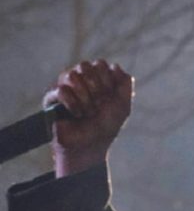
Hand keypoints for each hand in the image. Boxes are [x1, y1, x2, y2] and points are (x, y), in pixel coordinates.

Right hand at [43, 60, 133, 176]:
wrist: (90, 145)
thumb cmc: (106, 127)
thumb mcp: (123, 106)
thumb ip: (125, 85)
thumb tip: (116, 66)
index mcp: (97, 79)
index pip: (100, 64)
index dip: (107, 82)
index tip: (110, 99)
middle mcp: (80, 80)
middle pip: (85, 66)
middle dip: (97, 89)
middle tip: (99, 105)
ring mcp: (65, 87)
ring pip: (72, 75)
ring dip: (85, 98)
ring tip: (88, 112)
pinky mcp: (52, 98)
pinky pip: (61, 90)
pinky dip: (73, 104)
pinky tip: (77, 115)